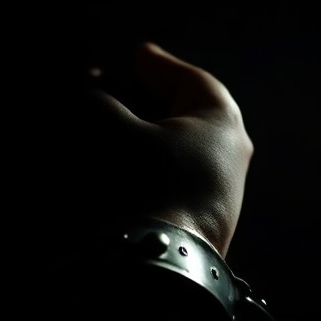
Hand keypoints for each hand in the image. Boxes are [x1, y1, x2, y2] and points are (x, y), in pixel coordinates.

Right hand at [63, 42, 253, 256]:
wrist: (161, 265)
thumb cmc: (143, 183)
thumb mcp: (110, 129)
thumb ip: (96, 103)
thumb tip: (89, 101)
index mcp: (221, 120)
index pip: (190, 79)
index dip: (158, 65)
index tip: (139, 55)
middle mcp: (231, 155)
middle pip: (186, 115)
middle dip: (147, 101)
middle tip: (114, 90)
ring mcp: (221, 195)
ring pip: (181, 151)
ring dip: (147, 137)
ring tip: (111, 130)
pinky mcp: (203, 225)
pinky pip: (176, 181)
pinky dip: (151, 167)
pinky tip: (124, 168)